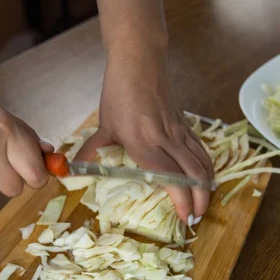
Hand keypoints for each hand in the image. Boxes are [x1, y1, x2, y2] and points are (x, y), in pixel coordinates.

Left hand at [75, 51, 213, 222]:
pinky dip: (207, 167)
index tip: (183, 218)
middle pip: (193, 175)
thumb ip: (94, 149)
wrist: (140, 60)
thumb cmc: (120, 91)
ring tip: (204, 204)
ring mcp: (179, 131)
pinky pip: (201, 149)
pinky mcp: (185, 124)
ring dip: (207, 186)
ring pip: (202, 162)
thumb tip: (72, 169)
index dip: (181, 200)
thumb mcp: (105, 123)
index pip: (170, 178)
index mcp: (145, 143)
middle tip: (196, 219)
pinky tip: (206, 178)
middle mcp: (167, 139)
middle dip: (199, 200)